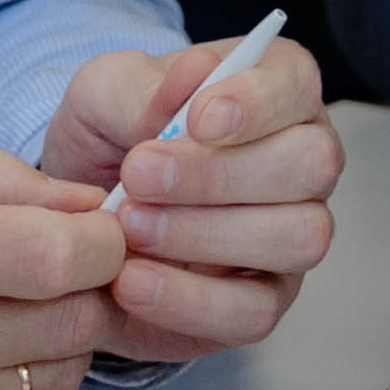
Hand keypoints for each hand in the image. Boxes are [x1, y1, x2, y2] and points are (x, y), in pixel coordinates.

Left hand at [44, 34, 340, 362]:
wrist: (77, 219)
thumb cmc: (107, 140)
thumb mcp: (101, 95)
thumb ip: (142, 86)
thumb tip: (193, 77)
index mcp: (275, 91)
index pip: (298, 85)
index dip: (257, 102)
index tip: (196, 119)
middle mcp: (302, 162)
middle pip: (312, 165)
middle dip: (221, 174)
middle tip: (137, 176)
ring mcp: (291, 235)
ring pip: (299, 237)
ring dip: (207, 234)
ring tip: (130, 227)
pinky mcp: (264, 302)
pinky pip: (256, 312)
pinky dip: (190, 300)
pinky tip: (131, 281)